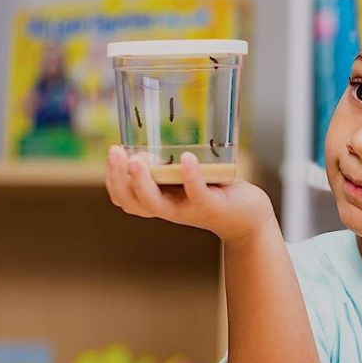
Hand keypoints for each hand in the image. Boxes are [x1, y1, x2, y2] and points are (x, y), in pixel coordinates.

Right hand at [104, 145, 274, 242]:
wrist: (249, 215)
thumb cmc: (215, 190)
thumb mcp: (186, 176)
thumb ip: (167, 165)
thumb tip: (145, 147)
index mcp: (160, 201)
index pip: (125, 198)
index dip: (112, 180)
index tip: (112, 155)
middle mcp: (169, 209)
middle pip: (132, 202)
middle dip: (118, 179)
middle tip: (116, 152)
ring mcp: (189, 210)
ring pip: (156, 204)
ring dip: (142, 182)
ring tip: (137, 160)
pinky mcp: (211, 207)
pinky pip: (197, 194)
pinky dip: (190, 176)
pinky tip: (186, 159)